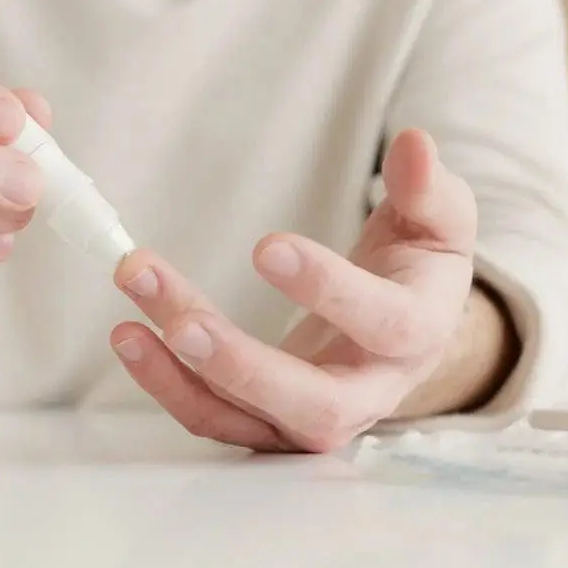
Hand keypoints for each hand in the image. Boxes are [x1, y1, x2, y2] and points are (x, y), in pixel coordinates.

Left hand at [111, 128, 481, 452]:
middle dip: (242, 366)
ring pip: (247, 417)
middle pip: (312, 406)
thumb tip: (413, 143)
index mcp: (416, 336)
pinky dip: (168, 385)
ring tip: (128, 327)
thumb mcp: (439, 223)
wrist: (405, 333)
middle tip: (183, 324)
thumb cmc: (418, 270)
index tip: (267, 246)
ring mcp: (313, 419)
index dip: (328, 288)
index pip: (381, 323)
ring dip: (182, 377)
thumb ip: (427, 188)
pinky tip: (130, 336)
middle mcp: (367, 394)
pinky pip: (214, 418)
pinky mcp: (269, 423)